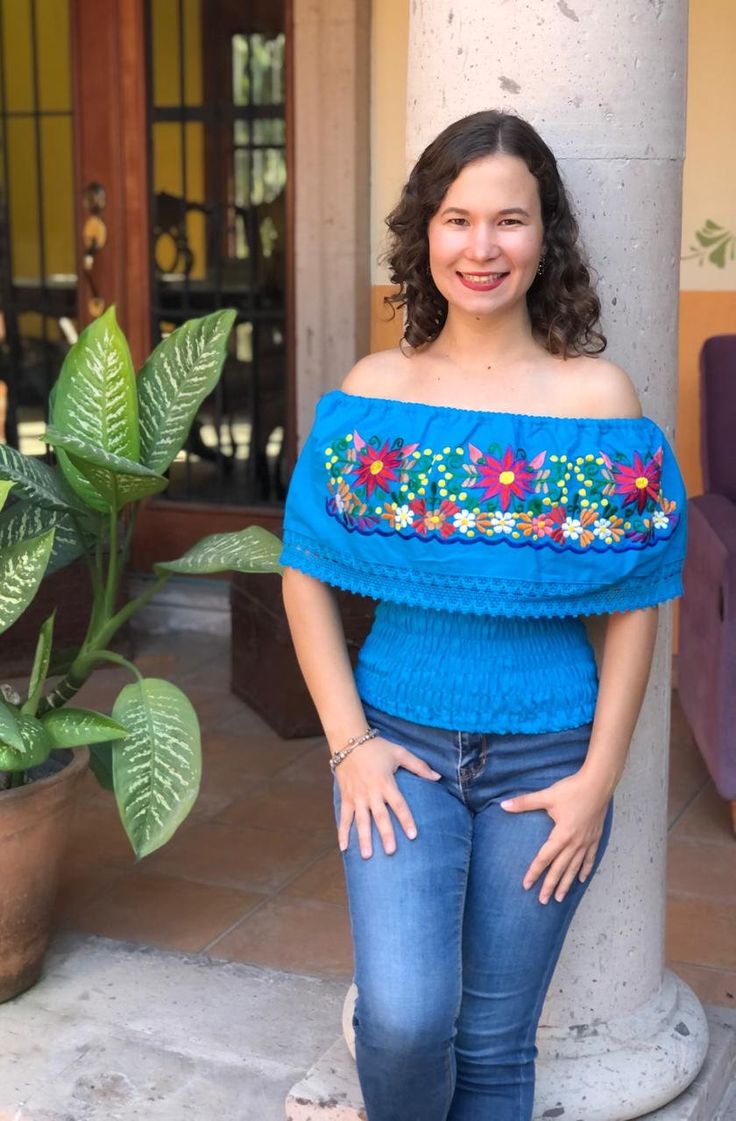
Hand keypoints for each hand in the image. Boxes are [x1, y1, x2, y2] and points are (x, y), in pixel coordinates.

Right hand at [335, 736, 440, 858]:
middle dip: (385, 834)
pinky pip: (344, 818)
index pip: (398, 804)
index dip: (406, 819)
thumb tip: (438, 777)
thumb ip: (419, 766)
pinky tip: (344, 849)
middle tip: (391, 851)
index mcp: (385, 782)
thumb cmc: (377, 747)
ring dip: (363, 838)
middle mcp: (370, 792)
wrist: (348, 741)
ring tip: (367, 856)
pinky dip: (343, 833)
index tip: (413, 835)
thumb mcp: (400, 753)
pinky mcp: (346, 798)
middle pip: (380, 816)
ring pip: (361, 821)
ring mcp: (356, 797)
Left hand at [500, 772, 609, 903]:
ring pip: (575, 868)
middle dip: (550, 885)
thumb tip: (503, 805)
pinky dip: (585, 870)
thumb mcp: (547, 796)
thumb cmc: (572, 789)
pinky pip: (590, 859)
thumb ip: (525, 802)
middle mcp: (575, 843)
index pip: (544, 858)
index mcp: (562, 835)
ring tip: (559, 897)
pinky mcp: (595, 838)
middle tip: (543, 901)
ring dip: (566, 883)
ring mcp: (586, 842)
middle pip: (560, 869)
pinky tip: (582, 880)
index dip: (534, 872)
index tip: (526, 885)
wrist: (598, 784)